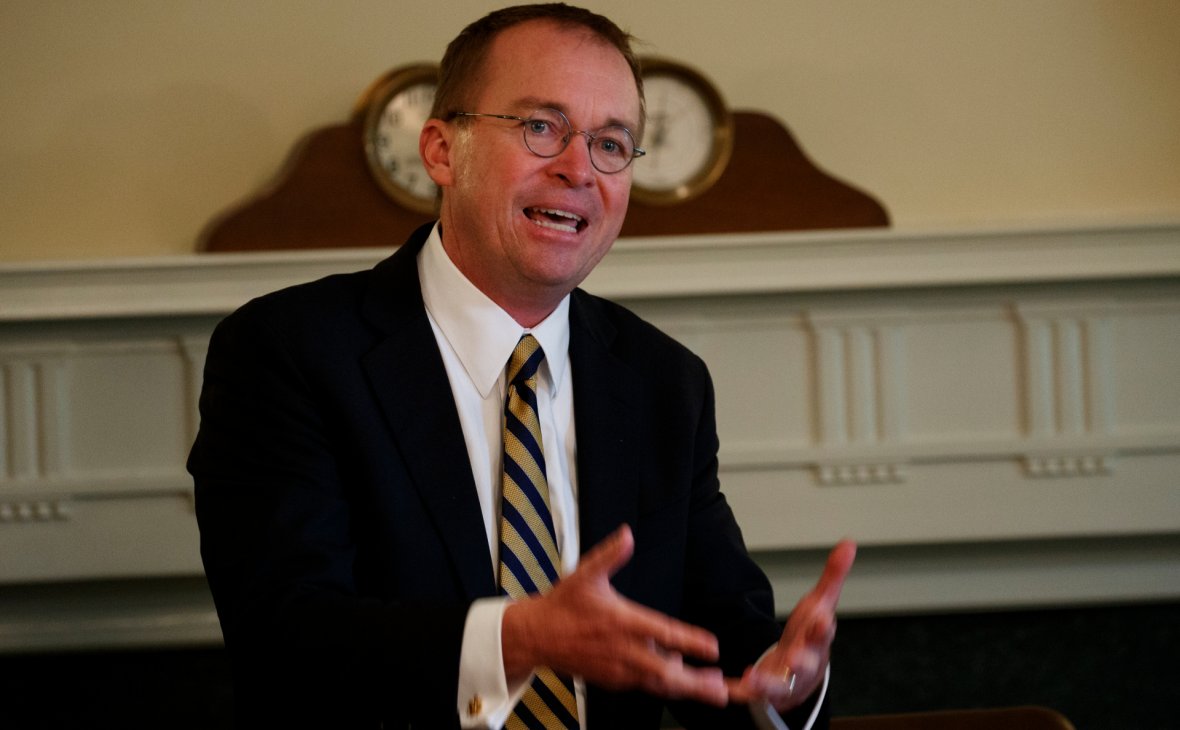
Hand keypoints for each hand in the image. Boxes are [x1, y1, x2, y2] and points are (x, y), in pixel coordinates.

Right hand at [502, 524, 729, 705]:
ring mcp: (619, 669)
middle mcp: (623, 650)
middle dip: (697, 683)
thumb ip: (610, 555)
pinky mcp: (614, 680)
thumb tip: (627, 535)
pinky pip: (645, 686)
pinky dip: (666, 686)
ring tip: (717, 691)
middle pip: (666, 671)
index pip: (662, 633)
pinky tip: (684, 682)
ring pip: (659, 684)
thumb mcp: (585, 574)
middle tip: (724, 689)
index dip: (689, 641)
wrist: (536, 636)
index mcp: (622, 622)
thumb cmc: (562, 605)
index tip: (713, 647)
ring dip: (688, 688)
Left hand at [727, 539, 856, 711]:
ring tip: (755, 676)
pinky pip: (753, 693)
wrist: (800, 676)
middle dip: (802, 661)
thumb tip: (849, 542)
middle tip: (796, 658)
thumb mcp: (820, 603)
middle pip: (806, 663)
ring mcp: (784, 678)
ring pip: (779, 684)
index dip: (823, 628)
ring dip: (768, 681)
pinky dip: (744, 691)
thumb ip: (833, 575)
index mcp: (816, 639)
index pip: (823, 633)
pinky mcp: (764, 690)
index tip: (823, 620)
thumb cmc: (810, 635)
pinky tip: (735, 685)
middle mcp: (804, 662)